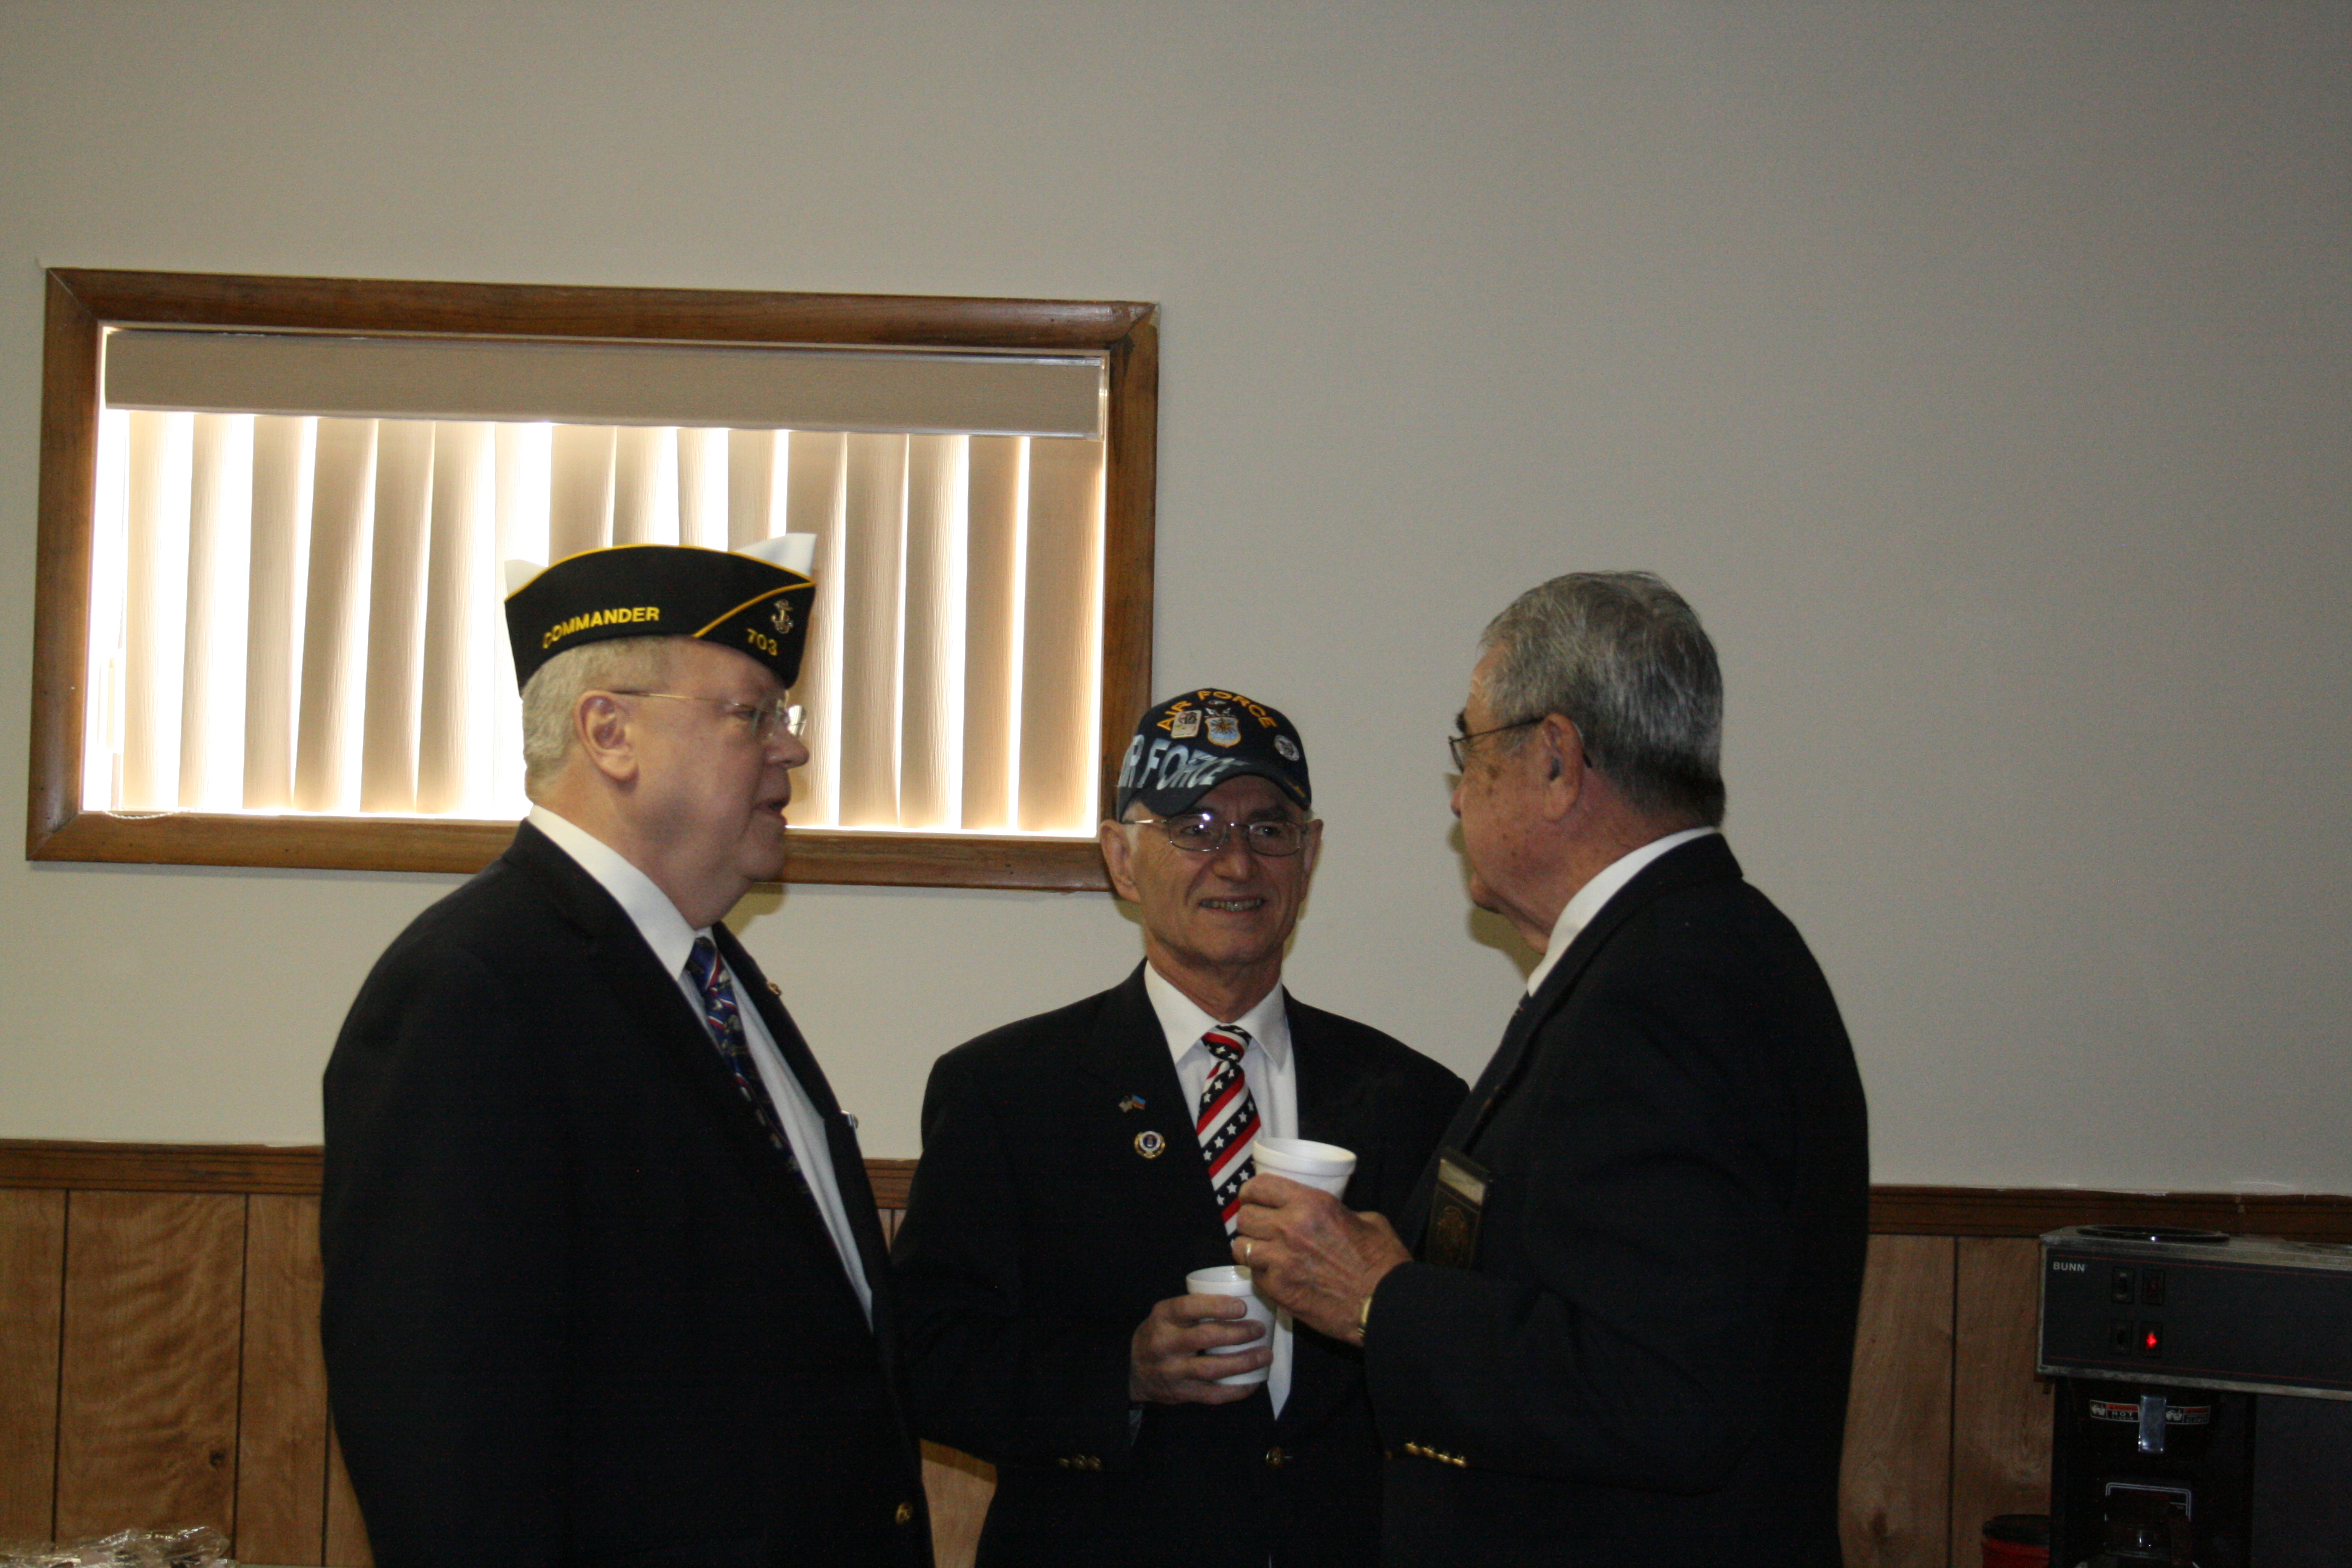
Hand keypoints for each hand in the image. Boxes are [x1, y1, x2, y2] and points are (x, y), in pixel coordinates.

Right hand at [1128, 1292, 1270, 1403]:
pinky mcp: (1181, 1394)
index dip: (1217, 1306)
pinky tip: (1254, 1381)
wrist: (1134, 1370)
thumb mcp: (1167, 1314)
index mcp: (1162, 1317)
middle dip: (1238, 1334)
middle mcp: (1164, 1344)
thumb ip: (1194, 1307)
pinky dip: (1237, 1389)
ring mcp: (1172, 1371)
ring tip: (1265, 1354)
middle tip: (1259, 1329)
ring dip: (1243, 1362)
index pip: (1189, 1307)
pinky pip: (1213, 1394)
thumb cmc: (1161, 1334)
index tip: (1242, 1307)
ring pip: (1212, 1368)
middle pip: (1205, 1337)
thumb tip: (1241, 1295)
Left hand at [1233, 1173, 1410, 1341]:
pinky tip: (1277, 1275)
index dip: (1252, 1193)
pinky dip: (1261, 1274)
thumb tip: (1319, 1214)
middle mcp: (1289, 1227)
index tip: (1253, 1199)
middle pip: (1244, 1217)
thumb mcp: (1366, 1220)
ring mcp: (1280, 1260)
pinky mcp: (1277, 1289)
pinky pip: (1253, 1275)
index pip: (1259, 1187)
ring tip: (1264, 1253)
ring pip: (1240, 1246)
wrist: (1384, 1305)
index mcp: (1311, 1204)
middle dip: (1251, 1221)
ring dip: (1251, 1248)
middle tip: (1261, 1229)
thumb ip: (1335, 1211)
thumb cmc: (1382, 1263)